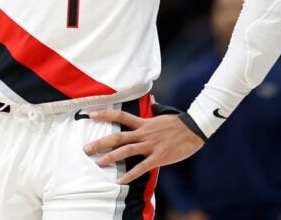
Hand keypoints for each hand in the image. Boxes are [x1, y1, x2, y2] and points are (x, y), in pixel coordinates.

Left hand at [82, 110, 204, 183]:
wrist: (194, 129)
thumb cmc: (178, 123)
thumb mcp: (163, 114)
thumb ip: (153, 108)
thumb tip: (151, 98)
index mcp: (144, 123)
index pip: (121, 115)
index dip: (105, 114)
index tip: (91, 114)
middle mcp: (144, 133)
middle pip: (118, 136)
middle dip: (101, 143)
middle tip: (86, 148)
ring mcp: (150, 145)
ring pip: (126, 151)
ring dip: (110, 157)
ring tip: (98, 163)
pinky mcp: (159, 157)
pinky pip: (141, 167)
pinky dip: (130, 175)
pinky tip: (120, 181)